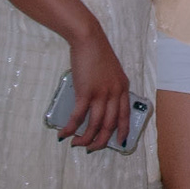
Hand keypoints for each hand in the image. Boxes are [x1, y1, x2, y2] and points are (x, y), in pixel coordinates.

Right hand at [63, 29, 130, 150]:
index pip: (126, 115)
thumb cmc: (98, 54)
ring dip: (85, 138)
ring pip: (95, 124)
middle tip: (92, 148)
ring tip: (77, 144)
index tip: (120, 142)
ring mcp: (101, 93)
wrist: (89, 40)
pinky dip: (71, 127)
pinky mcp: (86, 92)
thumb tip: (100, 105)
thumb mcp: (111, 73)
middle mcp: (115, 93)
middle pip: (110, 124)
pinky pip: (78, 116)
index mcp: (123, 88)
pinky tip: (64, 133)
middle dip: (101, 140)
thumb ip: (110, 88)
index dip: (123, 130)